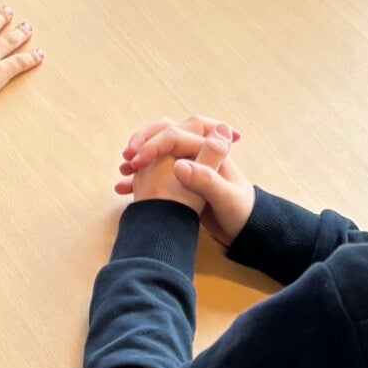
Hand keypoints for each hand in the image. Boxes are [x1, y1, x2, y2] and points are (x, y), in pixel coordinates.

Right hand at [116, 116, 254, 246]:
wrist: (244, 232)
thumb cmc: (241, 212)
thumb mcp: (225, 197)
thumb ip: (205, 180)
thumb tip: (179, 165)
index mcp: (207, 150)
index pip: (173, 135)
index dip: (153, 144)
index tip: (137, 160)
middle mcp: (196, 153)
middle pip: (164, 134)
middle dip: (143, 142)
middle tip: (127, 157)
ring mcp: (188, 166)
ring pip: (157, 152)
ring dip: (139, 158)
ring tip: (123, 171)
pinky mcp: (181, 182)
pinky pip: (155, 173)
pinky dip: (140, 178)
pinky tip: (124, 188)